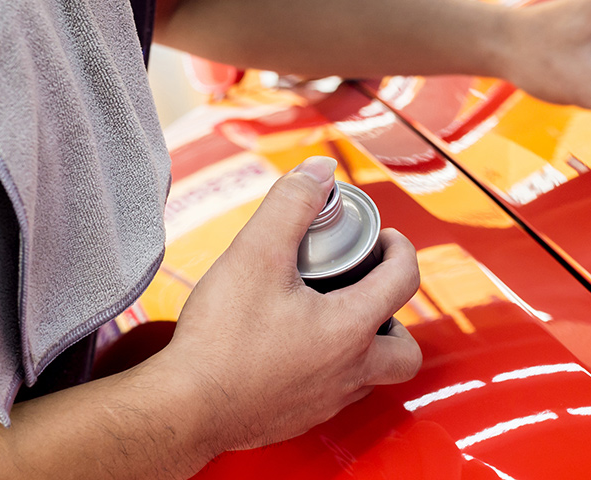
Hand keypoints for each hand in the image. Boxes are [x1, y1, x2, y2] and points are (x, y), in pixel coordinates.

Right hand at [162, 156, 421, 450]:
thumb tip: (319, 171)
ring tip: (332, 315)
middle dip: (397, 315)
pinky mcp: (299, 418)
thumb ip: (291, 205)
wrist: (184, 408)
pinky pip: (335, 394)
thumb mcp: (255, 254)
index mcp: (351, 329)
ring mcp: (326, 401)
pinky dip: (331, 368)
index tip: (382, 238)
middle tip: (367, 290)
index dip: (400, 249)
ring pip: (372, 375)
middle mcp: (349, 372)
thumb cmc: (221, 340)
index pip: (404, 281)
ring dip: (367, 345)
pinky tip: (296, 346)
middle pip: (406, 350)